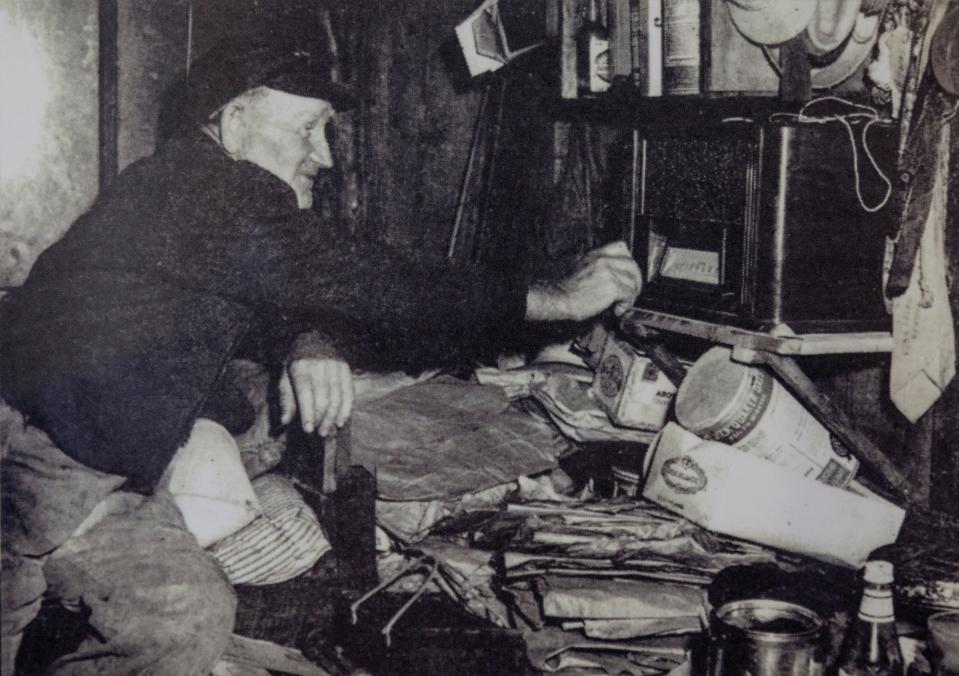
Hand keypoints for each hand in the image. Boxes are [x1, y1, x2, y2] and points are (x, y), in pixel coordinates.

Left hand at [279, 333, 353, 436]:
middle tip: (319, 433)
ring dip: (333, 417)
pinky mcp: (345, 369)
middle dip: (322, 419)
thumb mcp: (284, 377)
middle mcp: (319, 366)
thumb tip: (285, 421)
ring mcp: (334, 366)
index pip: (306, 394)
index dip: (308, 414)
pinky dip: (346, 409)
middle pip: (323, 399)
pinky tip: (341, 421)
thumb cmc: (296, 363)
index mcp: (300, 367)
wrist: (313, 339)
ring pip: (337, 398)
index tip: (308, 430)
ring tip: (327, 430)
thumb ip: (286, 399)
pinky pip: (349, 392)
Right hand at [525, 241, 641, 321]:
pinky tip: (617, 310)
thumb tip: (616, 277)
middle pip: (632, 264)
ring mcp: (608, 272)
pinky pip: (629, 294)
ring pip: (633, 281)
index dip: (629, 261)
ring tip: (622, 304)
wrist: (560, 300)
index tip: (628, 274)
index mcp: (596, 255)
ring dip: (631, 295)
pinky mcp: (612, 286)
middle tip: (631, 292)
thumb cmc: (568, 291)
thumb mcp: (582, 269)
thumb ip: (599, 268)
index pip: (621, 247)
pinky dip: (626, 304)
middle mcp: (603, 260)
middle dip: (635, 280)